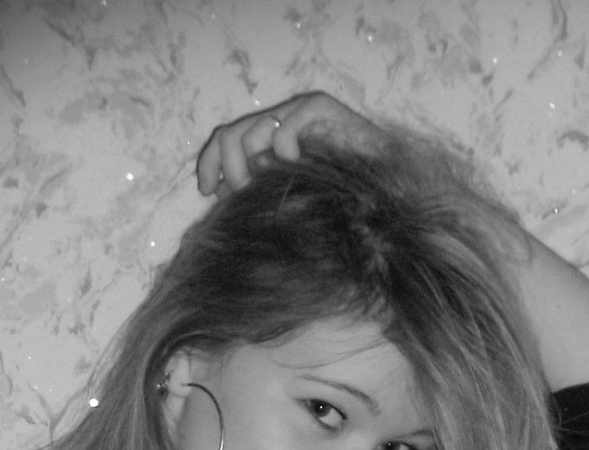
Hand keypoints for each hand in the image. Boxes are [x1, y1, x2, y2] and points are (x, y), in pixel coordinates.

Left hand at [196, 91, 384, 197]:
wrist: (381, 192)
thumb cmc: (335, 200)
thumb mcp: (283, 200)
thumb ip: (254, 193)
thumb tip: (219, 195)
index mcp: (267, 141)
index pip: (224, 139)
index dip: (210, 162)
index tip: (207, 191)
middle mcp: (278, 122)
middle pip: (231, 134)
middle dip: (229, 171)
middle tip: (241, 195)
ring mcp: (298, 113)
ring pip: (254, 131)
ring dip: (252, 166)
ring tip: (268, 187)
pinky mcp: (321, 110)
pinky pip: (288, 124)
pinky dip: (284, 149)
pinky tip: (294, 167)